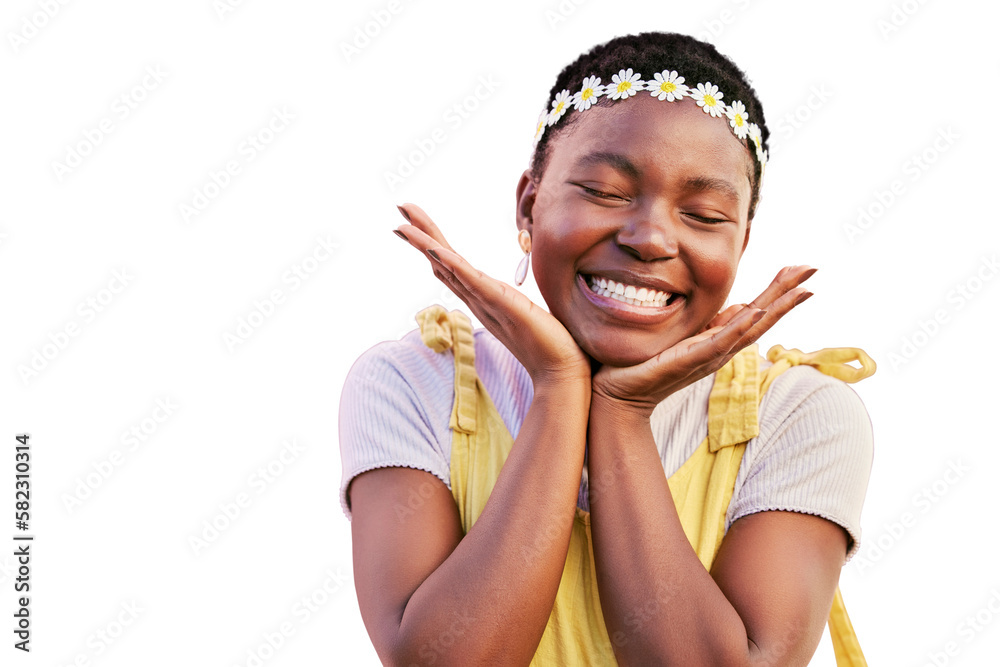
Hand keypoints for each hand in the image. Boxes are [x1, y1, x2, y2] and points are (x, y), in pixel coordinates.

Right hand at [394, 203, 591, 385]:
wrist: (561, 373)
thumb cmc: (551, 345)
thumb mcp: (528, 312)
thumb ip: (516, 302)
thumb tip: (519, 295)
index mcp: (483, 298)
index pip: (451, 266)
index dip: (432, 244)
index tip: (413, 223)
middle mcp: (478, 300)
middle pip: (442, 262)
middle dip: (421, 234)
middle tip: (400, 208)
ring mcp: (487, 302)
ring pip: (449, 268)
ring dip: (426, 244)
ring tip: (404, 225)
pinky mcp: (502, 305)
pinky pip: (472, 281)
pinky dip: (452, 264)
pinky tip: (436, 250)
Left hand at [590, 265, 816, 417]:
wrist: (620, 394)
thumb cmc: (648, 365)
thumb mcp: (686, 337)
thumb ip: (712, 324)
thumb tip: (741, 305)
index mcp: (720, 341)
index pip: (757, 312)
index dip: (779, 292)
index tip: (800, 269)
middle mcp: (721, 349)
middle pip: (764, 318)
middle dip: (788, 293)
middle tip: (812, 269)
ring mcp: (709, 355)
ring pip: (751, 328)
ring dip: (776, 307)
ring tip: (800, 288)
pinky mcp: (690, 359)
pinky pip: (720, 340)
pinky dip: (741, 325)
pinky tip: (758, 309)